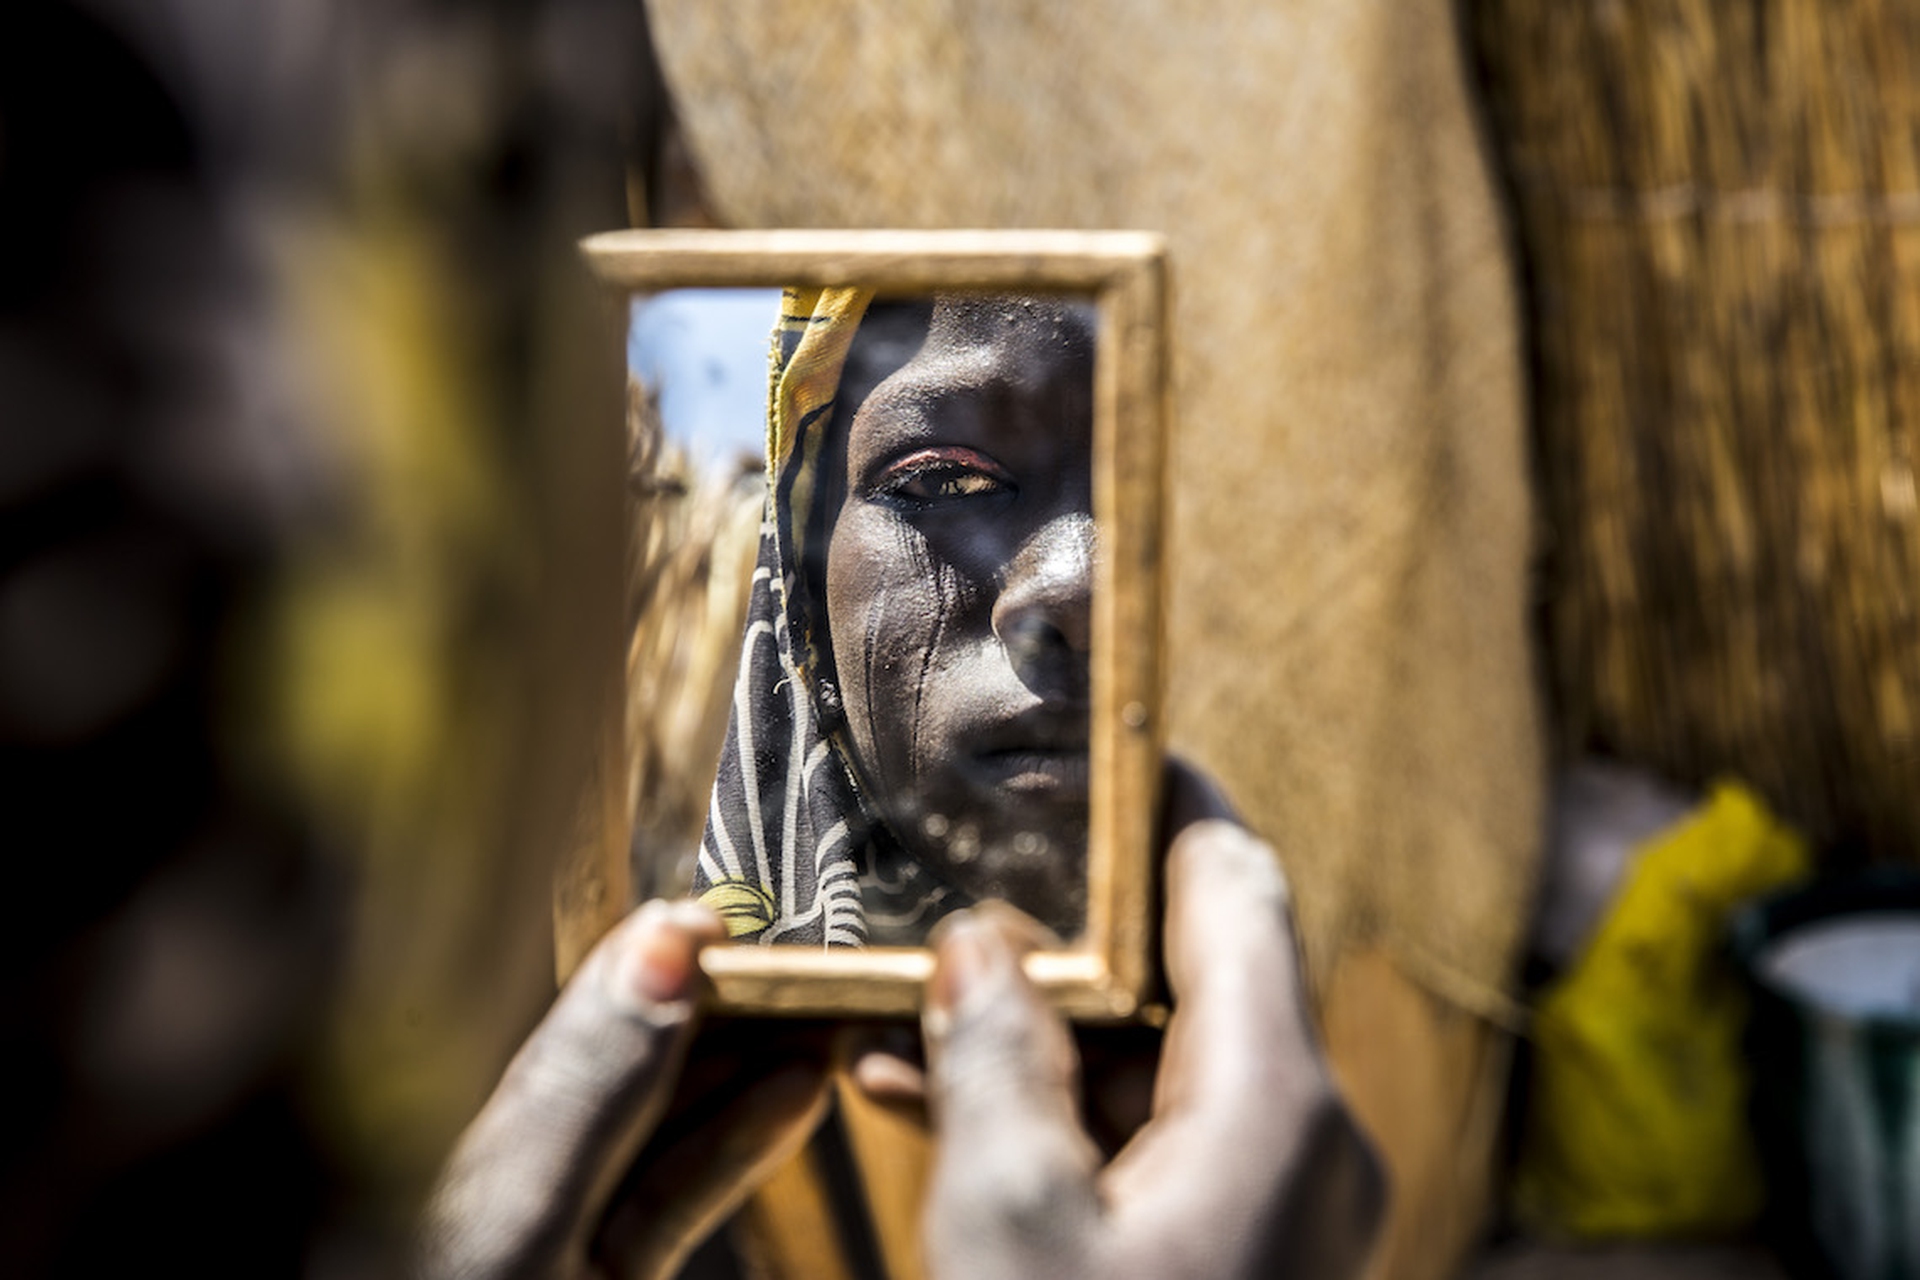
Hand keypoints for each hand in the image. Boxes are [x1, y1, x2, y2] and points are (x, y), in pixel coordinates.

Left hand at [417, 900, 833, 1279]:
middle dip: (722, 1007)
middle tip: (810, 963)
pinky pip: (677, 1193)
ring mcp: (556, 1221)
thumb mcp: (526, 1213)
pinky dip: (741, 1145)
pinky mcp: (600, 1273)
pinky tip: (797, 1095)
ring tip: (825, 1019)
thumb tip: (659, 945)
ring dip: (749, 1069)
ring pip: (663, 1123)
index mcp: (463, 1136)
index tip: (730, 916)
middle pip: (630, 1061)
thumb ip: (590, 1090)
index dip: (656, 957)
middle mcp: (509, 1165)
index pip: (574, 1016)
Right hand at [917, 764, 1385, 1279]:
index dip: (1163, 802)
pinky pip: (1144, 1142)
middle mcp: (1303, 1144)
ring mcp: (1279, 1204)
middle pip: (1184, 976)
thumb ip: (992, 1063)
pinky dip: (1055, 1118)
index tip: (1090, 743)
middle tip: (944, 898)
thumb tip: (977, 949)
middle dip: (1052, 940)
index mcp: (1276, 1108)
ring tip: (898, 1024)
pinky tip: (934, 1107)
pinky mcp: (1239, 1251)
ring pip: (1150, 1064)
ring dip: (1032, 1041)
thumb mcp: (1009, 1224)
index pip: (1235, 885)